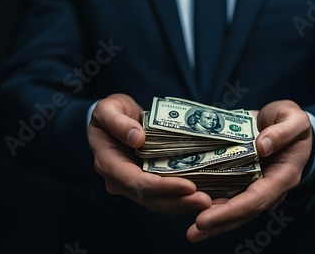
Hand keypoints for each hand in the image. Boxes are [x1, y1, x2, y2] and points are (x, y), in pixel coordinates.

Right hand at [90, 94, 211, 213]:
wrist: (111, 120)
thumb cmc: (109, 114)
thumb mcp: (108, 109)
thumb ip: (117, 122)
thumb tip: (138, 139)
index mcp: (109, 164)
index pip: (136, 182)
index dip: (163, 187)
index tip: (188, 186)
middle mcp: (120, 181)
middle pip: (150, 199)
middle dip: (178, 202)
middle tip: (205, 201)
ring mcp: (133, 185)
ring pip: (158, 202)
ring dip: (183, 204)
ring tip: (206, 201)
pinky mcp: (147, 183)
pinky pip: (164, 195)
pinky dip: (182, 197)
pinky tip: (201, 195)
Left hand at [186, 100, 312, 241]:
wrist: (288, 123)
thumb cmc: (291, 121)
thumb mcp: (293, 119)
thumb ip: (282, 132)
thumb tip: (262, 147)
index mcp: (283, 175)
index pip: (257, 198)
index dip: (232, 210)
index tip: (207, 217)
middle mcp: (270, 187)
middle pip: (244, 212)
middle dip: (218, 224)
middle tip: (193, 233)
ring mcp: (257, 186)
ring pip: (235, 210)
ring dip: (214, 222)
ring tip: (192, 232)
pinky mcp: (245, 181)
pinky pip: (229, 196)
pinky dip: (213, 205)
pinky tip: (193, 208)